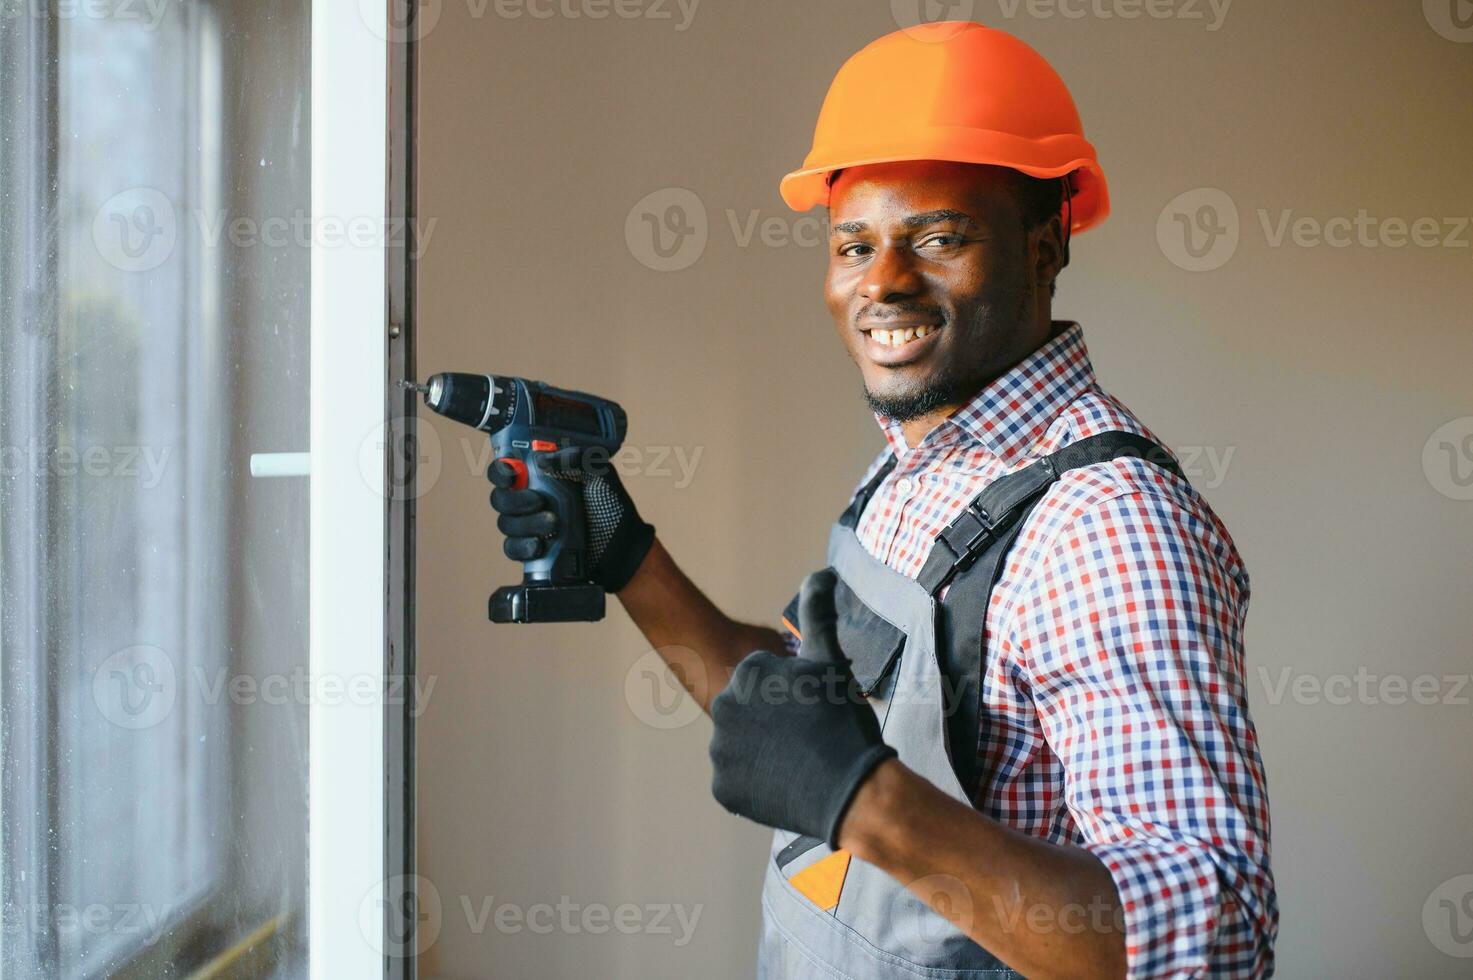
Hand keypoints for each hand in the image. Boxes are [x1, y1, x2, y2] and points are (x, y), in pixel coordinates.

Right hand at [486, 445, 654, 592]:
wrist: (622, 545)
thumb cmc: (610, 506)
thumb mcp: (599, 475)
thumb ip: (578, 458)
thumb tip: (546, 459)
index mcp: (540, 477)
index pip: (506, 469)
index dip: (500, 471)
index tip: (510, 475)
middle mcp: (529, 499)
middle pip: (500, 498)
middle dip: (516, 500)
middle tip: (539, 502)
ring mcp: (528, 526)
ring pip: (506, 524)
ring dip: (526, 524)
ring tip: (554, 525)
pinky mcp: (532, 550)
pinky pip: (512, 549)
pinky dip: (522, 546)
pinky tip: (539, 546)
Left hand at [708, 568, 895, 844]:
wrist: (850, 789)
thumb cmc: (842, 719)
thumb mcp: (831, 658)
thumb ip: (820, 611)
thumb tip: (822, 572)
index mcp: (745, 673)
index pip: (768, 683)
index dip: (795, 696)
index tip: (814, 710)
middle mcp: (722, 708)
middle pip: (753, 714)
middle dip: (776, 723)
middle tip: (810, 737)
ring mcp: (719, 752)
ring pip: (745, 747)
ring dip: (765, 753)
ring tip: (800, 762)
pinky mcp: (723, 789)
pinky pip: (741, 782)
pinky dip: (759, 784)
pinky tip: (786, 783)